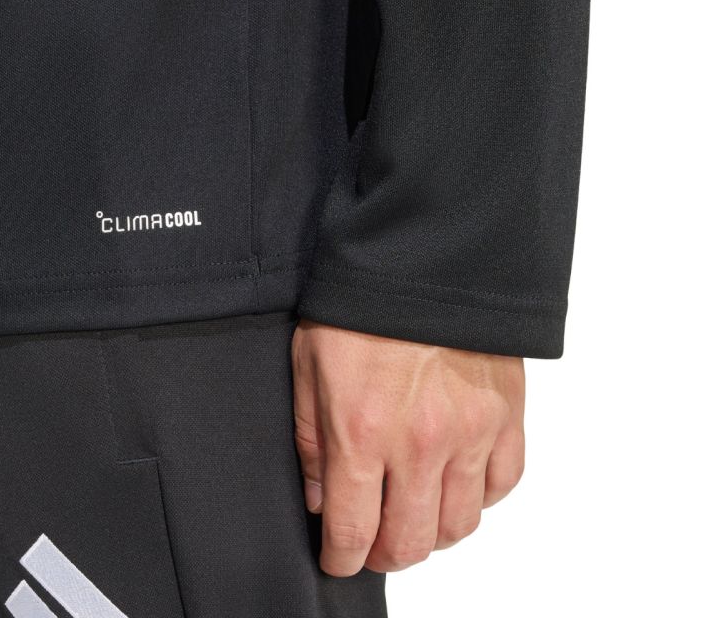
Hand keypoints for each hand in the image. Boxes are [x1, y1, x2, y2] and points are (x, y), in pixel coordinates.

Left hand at [291, 318, 524, 575]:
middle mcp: (422, 443)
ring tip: (415, 510)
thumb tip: (322, 497)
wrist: (421, 256)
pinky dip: (479, 496)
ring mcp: (472, 431)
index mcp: (363, 432)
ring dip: (432, 531)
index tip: (340, 559)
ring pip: (460, 525)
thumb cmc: (360, 305)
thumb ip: (312, 440)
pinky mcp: (507, 414)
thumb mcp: (309, 365)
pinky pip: (503, 484)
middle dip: (385, 554)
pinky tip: (456, 479)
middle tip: (375, 539)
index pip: (354, 531)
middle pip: (411, 543)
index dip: (342, 559)